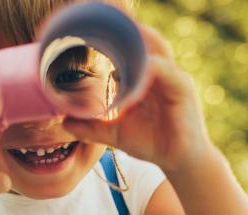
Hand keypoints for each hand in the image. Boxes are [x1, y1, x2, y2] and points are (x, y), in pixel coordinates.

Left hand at [63, 24, 212, 173]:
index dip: (117, 36)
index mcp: (147, 77)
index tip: (93, 27)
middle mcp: (162, 72)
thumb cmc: (151, 143)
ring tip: (114, 35)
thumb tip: (65, 122)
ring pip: (155, 49)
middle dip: (126, 29)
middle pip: (146, 40)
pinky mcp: (182, 89)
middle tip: (103, 19)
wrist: (178, 162)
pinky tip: (131, 68)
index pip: (133, 47)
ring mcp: (174, 78)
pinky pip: (164, 71)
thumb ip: (91, 126)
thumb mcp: (115, 133)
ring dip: (135, 41)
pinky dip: (147, 68)